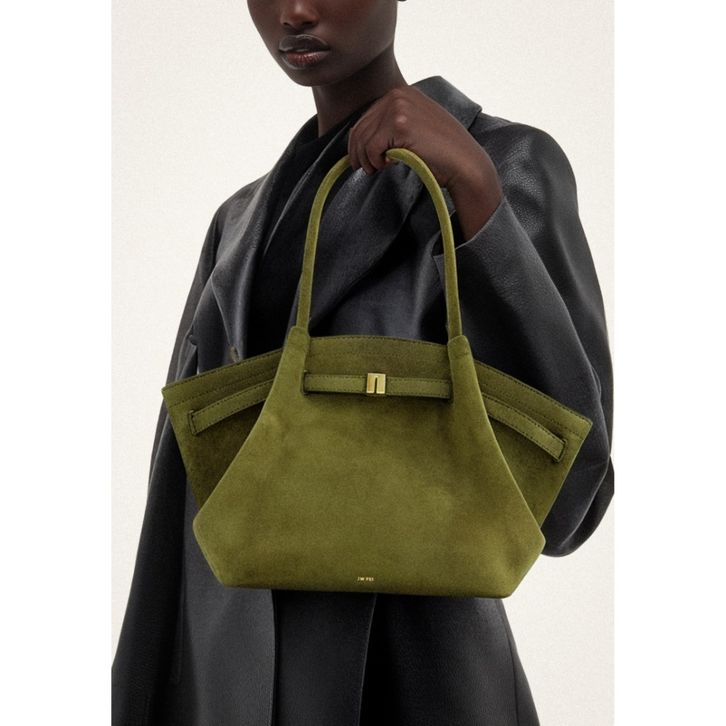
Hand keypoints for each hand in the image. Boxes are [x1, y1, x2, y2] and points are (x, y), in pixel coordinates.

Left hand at [346, 85, 502, 238]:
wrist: (463, 161)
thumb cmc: (441, 152)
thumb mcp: (415, 127)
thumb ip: (393, 125)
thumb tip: (362, 140)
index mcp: (402, 93)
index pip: (366, 118)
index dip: (358, 141)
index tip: (360, 159)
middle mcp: (398, 95)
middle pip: (360, 128)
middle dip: (358, 152)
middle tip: (365, 169)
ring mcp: (399, 107)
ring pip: (363, 139)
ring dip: (366, 159)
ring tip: (376, 169)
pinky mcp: (399, 124)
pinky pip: (371, 147)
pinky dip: (375, 161)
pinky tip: (389, 165)